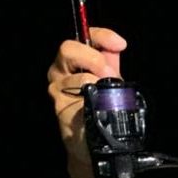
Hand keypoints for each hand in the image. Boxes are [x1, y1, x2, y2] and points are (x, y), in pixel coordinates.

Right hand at [47, 27, 126, 164]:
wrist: (92, 140)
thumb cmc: (100, 108)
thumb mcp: (109, 80)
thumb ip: (111, 62)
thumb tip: (117, 46)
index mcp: (73, 60)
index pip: (83, 36)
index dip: (102, 36)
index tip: (120, 44)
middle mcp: (60, 70)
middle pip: (68, 49)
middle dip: (94, 58)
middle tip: (110, 74)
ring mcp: (57, 88)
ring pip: (77, 76)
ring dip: (97, 84)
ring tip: (109, 95)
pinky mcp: (60, 107)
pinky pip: (79, 99)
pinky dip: (93, 100)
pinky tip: (99, 105)